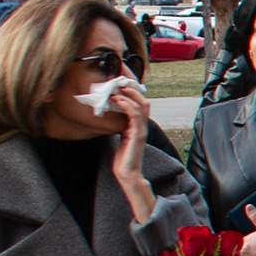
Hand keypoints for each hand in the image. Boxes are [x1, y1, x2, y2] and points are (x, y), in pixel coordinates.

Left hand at [107, 82, 158, 222]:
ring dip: (129, 94)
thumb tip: (111, 118)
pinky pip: (134, 115)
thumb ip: (120, 127)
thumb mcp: (121, 138)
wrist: (128, 174)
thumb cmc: (123, 159)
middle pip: (144, 101)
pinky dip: (126, 105)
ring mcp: (141, 130)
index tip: (120, 84)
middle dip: (133, 89)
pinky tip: (117, 100)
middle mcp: (142, 126)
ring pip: (142, 105)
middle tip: (120, 81)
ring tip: (118, 87)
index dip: (132, 93)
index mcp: (139, 126)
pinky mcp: (137, 135)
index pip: (140, 104)